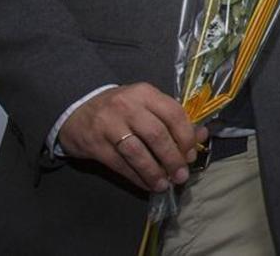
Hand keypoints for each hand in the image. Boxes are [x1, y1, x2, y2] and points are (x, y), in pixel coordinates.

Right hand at [57, 82, 207, 192]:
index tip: (191, 154)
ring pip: (138, 152)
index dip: (186, 137)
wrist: (77, 109)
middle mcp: (127, 106)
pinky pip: (120, 164)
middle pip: (157, 135)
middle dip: (173, 158)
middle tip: (182, 174)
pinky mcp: (95, 144)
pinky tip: (147, 184)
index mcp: (145, 93)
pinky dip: (137, 177)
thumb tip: (202, 136)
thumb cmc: (121, 109)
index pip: (173, 113)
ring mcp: (109, 125)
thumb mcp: (146, 105)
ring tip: (165, 184)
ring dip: (155, 172)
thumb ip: (173, 119)